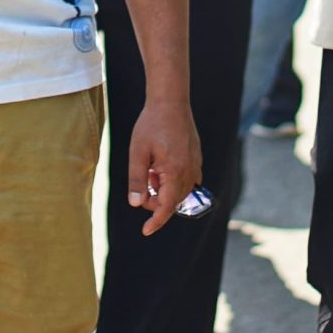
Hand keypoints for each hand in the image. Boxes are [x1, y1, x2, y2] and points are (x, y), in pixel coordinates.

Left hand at [124, 99, 201, 236]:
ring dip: (162, 188)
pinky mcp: (196, 159)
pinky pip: (186, 180)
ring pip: (179, 191)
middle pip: (172, 200)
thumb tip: (136, 205)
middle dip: (154, 198)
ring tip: (151, 168)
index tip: (145, 231)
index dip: (156, 221)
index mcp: (175, 172)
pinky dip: (171, 180)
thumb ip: (137, 180)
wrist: (170, 101)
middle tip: (142, 179)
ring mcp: (196, 165)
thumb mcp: (138, 152)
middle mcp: (190, 172)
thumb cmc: (151, 125)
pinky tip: (160, 165)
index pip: (167, 207)